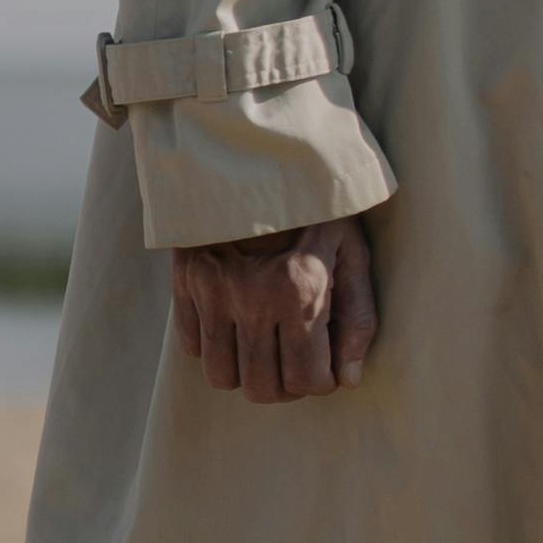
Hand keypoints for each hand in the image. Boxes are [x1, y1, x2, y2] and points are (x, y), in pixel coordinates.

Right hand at [170, 214, 380, 401]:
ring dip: (246, 372)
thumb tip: (348, 379)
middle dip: (284, 385)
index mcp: (300, 290)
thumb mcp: (352, 253)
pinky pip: (192, 346)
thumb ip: (358, 318)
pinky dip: (215, 347)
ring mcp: (212, 292)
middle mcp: (252, 297)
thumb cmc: (317, 207)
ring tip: (264, 349)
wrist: (257, 155)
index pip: (306, 379)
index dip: (320, 382)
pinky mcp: (185, 282)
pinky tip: (235, 325)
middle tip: (295, 362)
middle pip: (261, 387)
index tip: (324, 366)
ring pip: (220, 375)